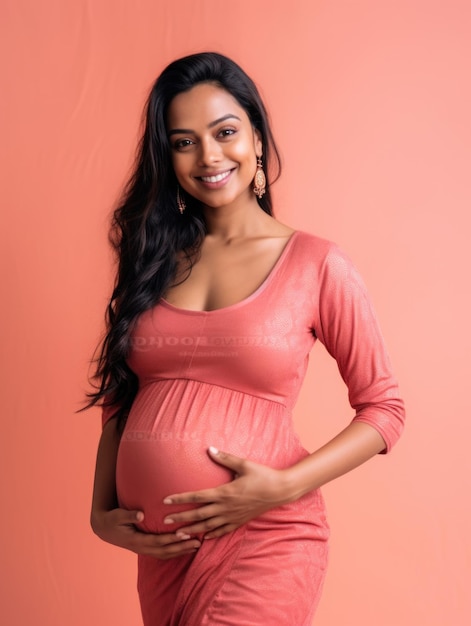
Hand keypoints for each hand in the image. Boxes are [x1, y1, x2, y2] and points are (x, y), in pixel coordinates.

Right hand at [91, 507, 201, 558]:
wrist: (103, 529)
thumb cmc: (112, 519)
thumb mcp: (118, 516)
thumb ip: (129, 515)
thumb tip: (140, 514)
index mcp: (136, 540)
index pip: (157, 541)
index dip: (171, 539)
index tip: (185, 534)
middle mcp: (141, 547)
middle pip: (165, 550)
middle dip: (181, 547)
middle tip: (198, 542)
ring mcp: (143, 549)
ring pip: (165, 554)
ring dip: (180, 551)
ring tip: (196, 546)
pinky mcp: (145, 548)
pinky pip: (162, 553)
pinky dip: (174, 552)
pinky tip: (184, 548)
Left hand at [162, 447, 291, 538]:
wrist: (280, 491)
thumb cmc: (262, 475)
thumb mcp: (243, 464)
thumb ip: (225, 458)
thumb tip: (210, 449)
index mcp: (224, 492)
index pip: (197, 496)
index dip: (180, 498)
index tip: (166, 500)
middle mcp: (225, 507)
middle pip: (198, 514)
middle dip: (180, 518)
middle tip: (164, 521)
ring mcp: (232, 516)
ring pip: (208, 526)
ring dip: (192, 530)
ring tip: (179, 534)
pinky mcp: (240, 521)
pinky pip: (222, 530)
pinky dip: (212, 535)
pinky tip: (204, 538)